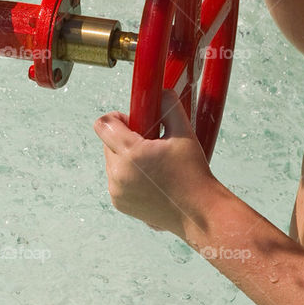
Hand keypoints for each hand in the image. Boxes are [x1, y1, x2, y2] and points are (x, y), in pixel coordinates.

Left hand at [93, 91, 216, 236]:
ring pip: (111, 161)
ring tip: (153, 163)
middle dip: (124, 138)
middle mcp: (118, 174)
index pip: (103, 124)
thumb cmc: (194, 173)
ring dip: (125, 157)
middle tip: (151, 143)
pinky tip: (151, 179)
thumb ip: (169, 106)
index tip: (134, 122)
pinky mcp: (119, 203)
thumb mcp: (184, 133)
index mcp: (131, 154)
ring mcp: (117, 191)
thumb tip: (161, 91)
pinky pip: (115, 179)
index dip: (117, 118)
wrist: (200, 213)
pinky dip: (128, 175)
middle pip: (107, 142)